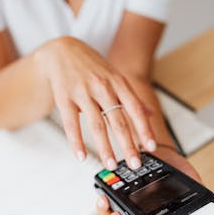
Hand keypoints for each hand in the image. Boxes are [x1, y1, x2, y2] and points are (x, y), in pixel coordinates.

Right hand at [34, 37, 156, 169]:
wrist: (62, 50)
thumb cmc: (92, 67)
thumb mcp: (114, 77)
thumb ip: (131, 97)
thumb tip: (149, 114)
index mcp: (118, 83)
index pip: (135, 109)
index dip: (144, 129)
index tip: (151, 146)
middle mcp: (102, 87)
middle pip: (118, 121)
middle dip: (128, 145)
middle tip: (134, 164)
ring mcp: (83, 92)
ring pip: (97, 125)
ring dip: (104, 148)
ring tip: (111, 164)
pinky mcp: (64, 98)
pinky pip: (71, 124)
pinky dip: (76, 142)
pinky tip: (81, 157)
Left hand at [96, 146, 200, 214]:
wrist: (161, 152)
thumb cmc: (175, 169)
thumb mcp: (188, 179)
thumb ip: (195, 191)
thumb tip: (203, 202)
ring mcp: (125, 206)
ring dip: (107, 214)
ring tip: (108, 206)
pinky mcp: (115, 193)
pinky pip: (107, 201)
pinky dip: (104, 200)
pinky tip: (103, 194)